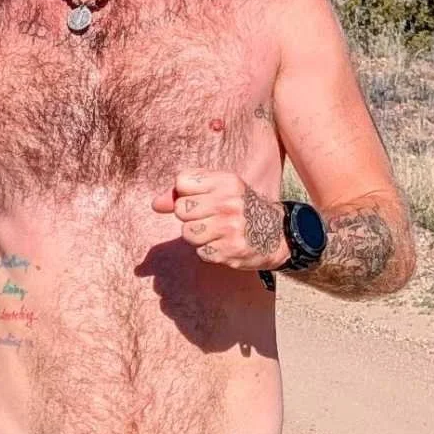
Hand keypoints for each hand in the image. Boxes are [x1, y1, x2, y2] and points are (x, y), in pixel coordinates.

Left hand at [152, 171, 286, 269]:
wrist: (277, 234)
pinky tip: (223, 244)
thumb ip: (186, 191)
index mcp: (227, 182)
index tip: (200, 197)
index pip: (182, 182)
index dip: (185, 192)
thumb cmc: (241, 207)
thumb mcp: (221, 189)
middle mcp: (228, 203)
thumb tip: (155, 204)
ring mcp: (229, 229)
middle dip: (189, 216)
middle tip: (209, 217)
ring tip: (216, 231)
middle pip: (181, 210)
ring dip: (198, 236)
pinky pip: (200, 252)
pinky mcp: (230, 251)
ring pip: (187, 233)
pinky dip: (208, 250)